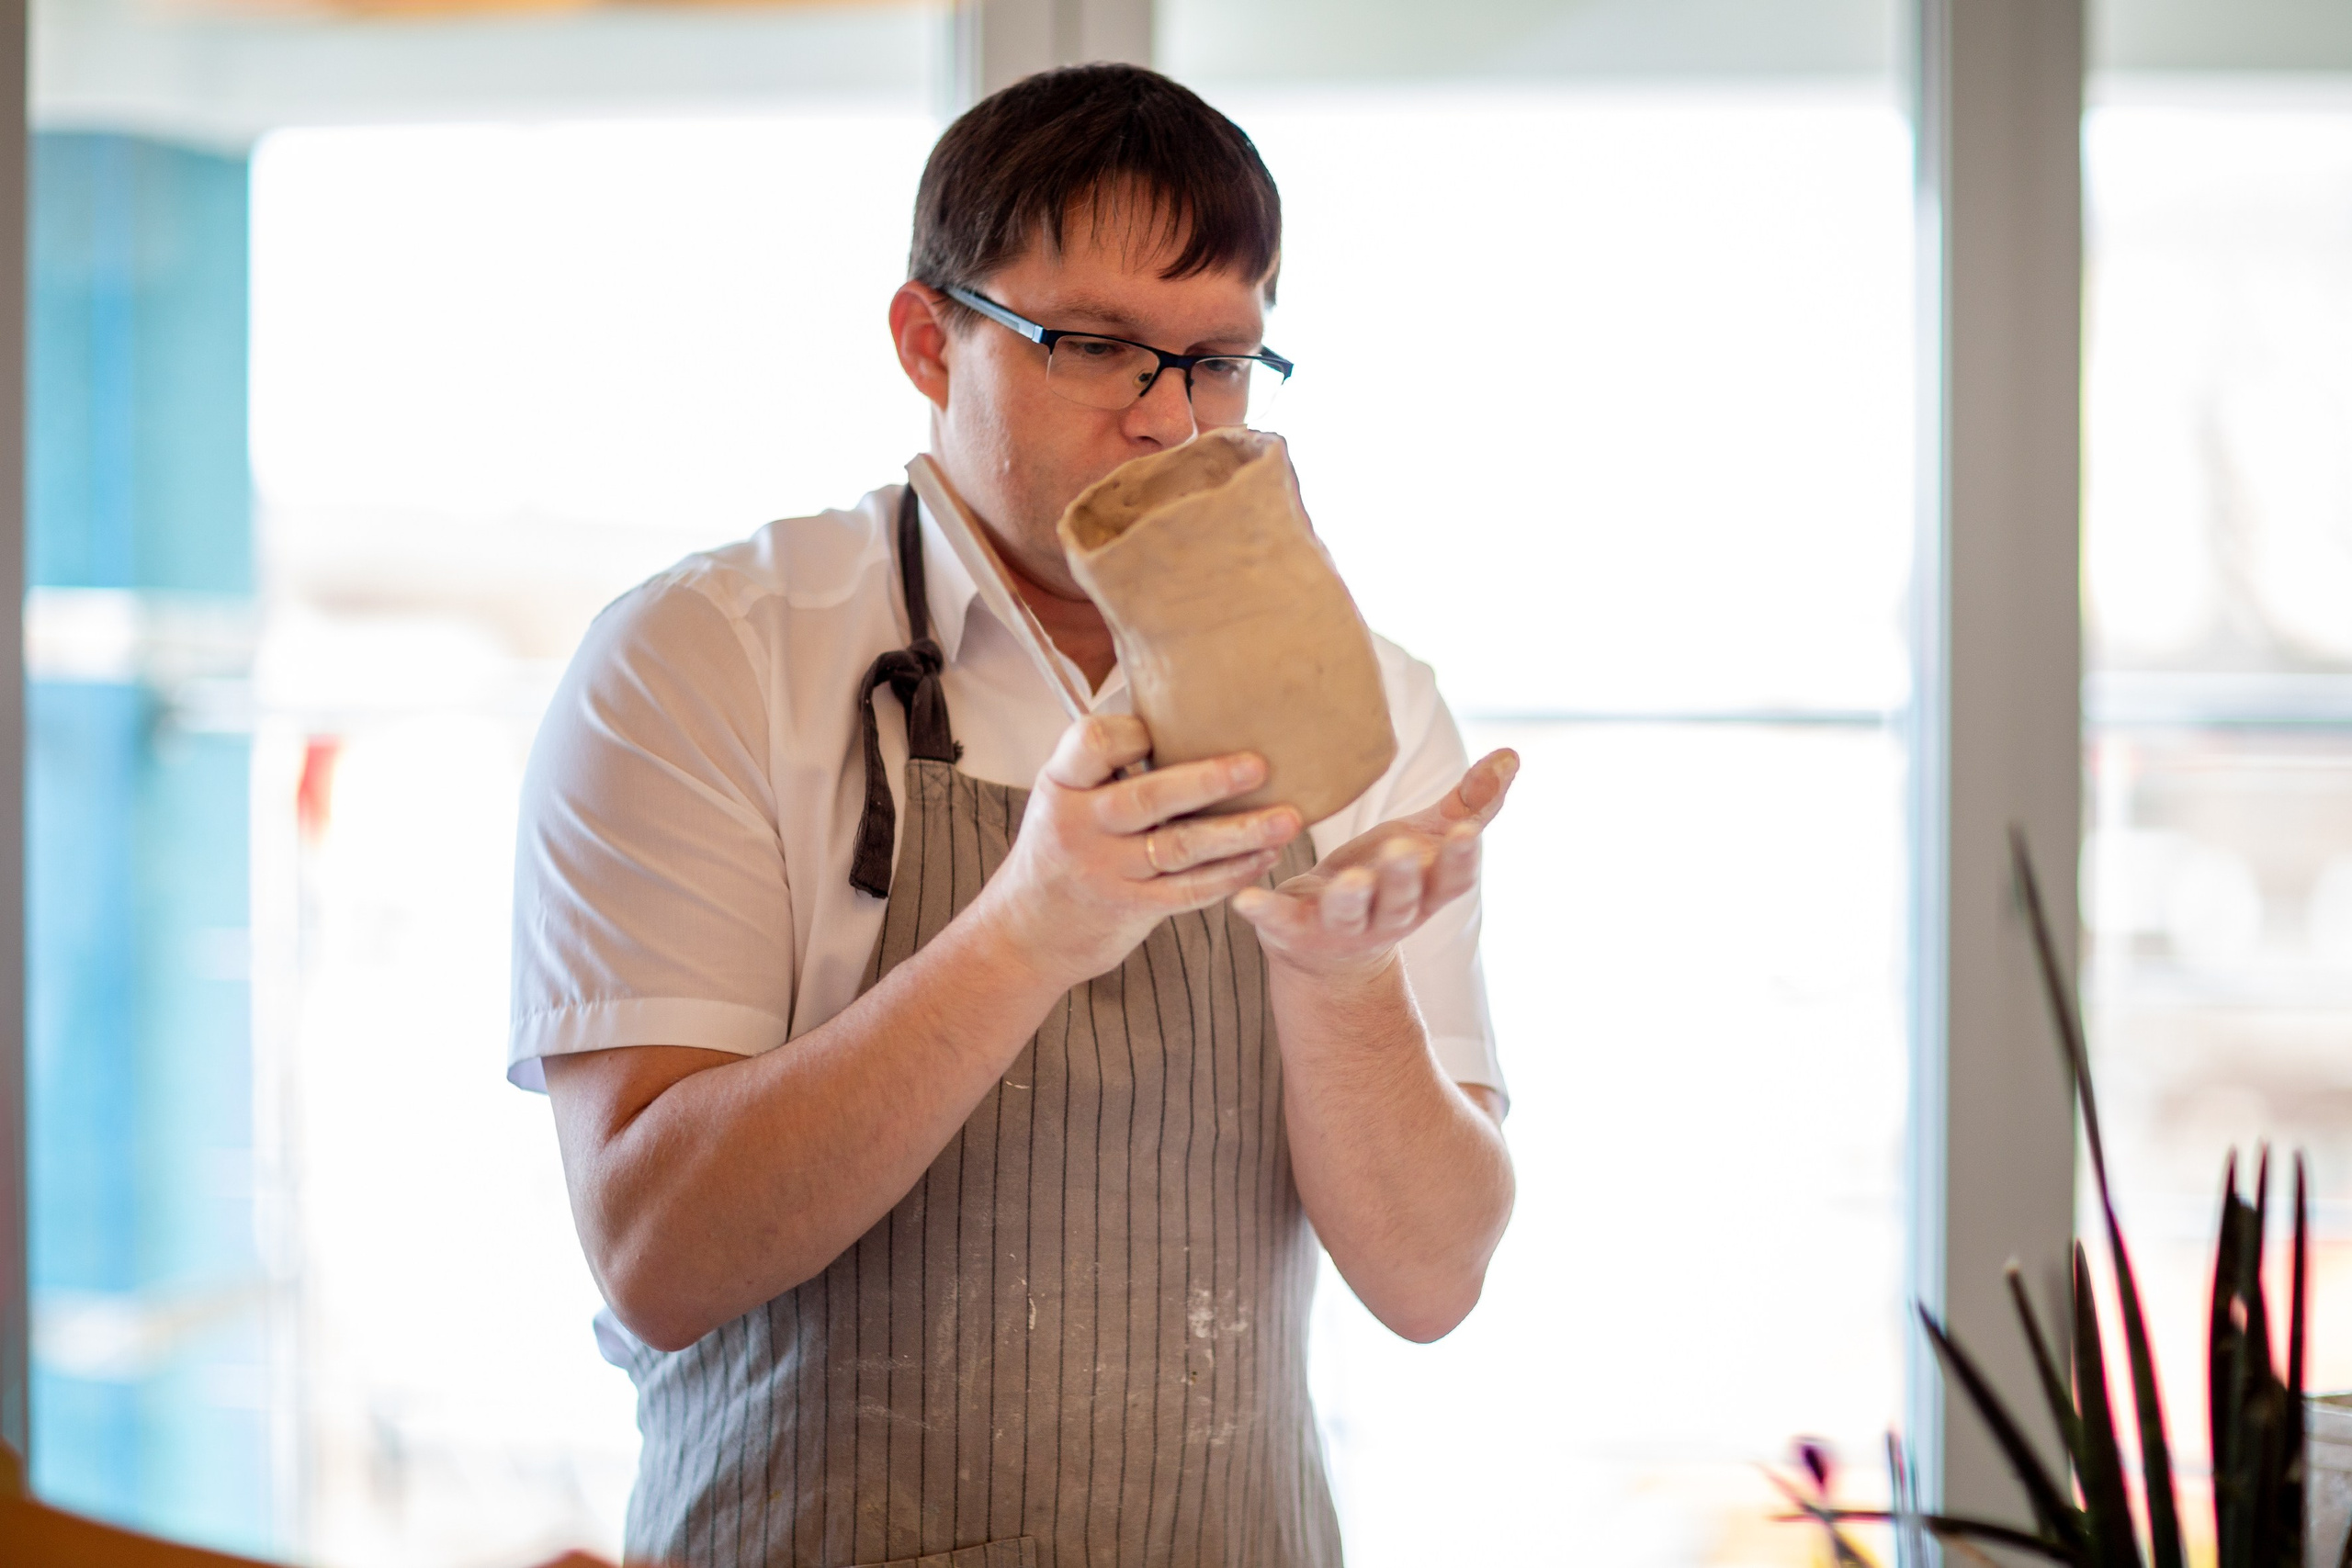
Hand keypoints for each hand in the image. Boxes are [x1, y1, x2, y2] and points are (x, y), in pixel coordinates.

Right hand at [975, 714, 1304, 986]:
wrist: (1026, 934)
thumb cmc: (1062, 846)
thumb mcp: (1066, 796)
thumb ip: (1109, 763)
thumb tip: (1178, 700)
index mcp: (1061, 783)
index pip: (1095, 741)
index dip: (1137, 728)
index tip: (1181, 721)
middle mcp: (1078, 825)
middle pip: (1148, 797)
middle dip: (1209, 781)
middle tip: (1260, 766)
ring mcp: (1104, 870)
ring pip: (1180, 847)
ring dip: (1240, 833)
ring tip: (1288, 820)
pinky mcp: (1130, 908)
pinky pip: (1189, 890)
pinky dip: (1230, 874)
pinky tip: (1264, 857)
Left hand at [1230, 749, 1518, 980]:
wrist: (1327, 951)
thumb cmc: (1384, 879)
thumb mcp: (1427, 840)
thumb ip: (1470, 803)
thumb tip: (1512, 755)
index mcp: (1425, 892)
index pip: (1452, 880)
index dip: (1462, 860)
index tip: (1469, 834)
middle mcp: (1389, 916)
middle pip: (1401, 900)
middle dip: (1402, 878)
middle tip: (1400, 851)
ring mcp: (1342, 929)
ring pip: (1349, 915)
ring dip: (1349, 899)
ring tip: (1347, 881)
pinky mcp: (1295, 932)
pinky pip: (1278, 923)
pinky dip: (1263, 913)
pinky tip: (1244, 898)